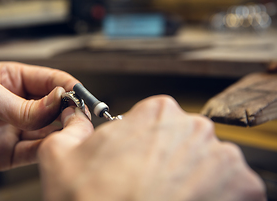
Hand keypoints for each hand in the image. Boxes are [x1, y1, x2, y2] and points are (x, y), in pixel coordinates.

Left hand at [0, 62, 80, 180]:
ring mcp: (12, 129)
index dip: (68, 87)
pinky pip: (33, 152)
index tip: (81, 97)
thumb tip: (57, 102)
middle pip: (54, 106)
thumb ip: (21, 105)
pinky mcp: (6, 154)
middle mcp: (15, 103)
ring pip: (47, 130)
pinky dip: (47, 150)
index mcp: (10, 79)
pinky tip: (55, 146)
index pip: (50, 79)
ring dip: (61, 131)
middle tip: (80, 117)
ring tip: (72, 132)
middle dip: (69, 110)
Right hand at [39, 95, 265, 200]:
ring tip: (166, 197)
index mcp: (157, 112)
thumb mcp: (59, 157)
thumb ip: (70, 128)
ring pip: (208, 162)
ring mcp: (225, 159)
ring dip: (193, 177)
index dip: (144, 139)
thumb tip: (73, 119)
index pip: (157, 117)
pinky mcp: (246, 190)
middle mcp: (195, 128)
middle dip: (169, 156)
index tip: (138, 158)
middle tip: (148, 182)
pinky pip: (231, 187)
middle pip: (184, 138)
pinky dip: (213, 196)